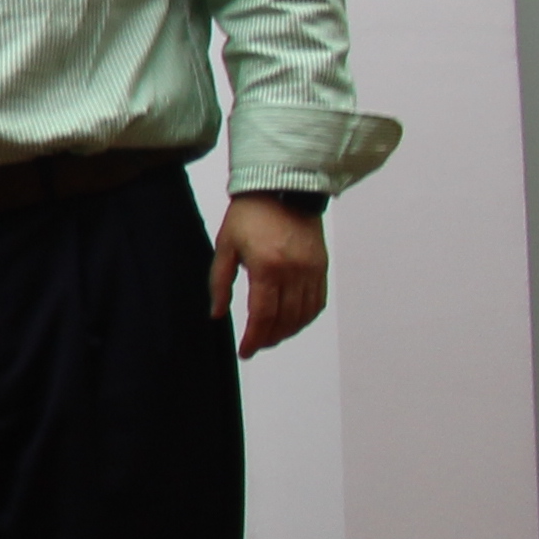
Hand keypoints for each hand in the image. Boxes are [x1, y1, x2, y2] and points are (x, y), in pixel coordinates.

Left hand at [210, 196, 329, 356]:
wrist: (281, 187)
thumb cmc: (249, 215)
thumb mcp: (226, 246)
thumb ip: (220, 282)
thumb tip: (217, 314)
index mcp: (267, 267)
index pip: (262, 315)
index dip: (255, 338)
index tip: (246, 352)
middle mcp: (294, 272)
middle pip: (285, 319)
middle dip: (270, 337)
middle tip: (257, 345)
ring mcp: (311, 269)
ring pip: (304, 314)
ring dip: (288, 330)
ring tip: (272, 336)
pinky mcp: (321, 265)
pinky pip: (318, 301)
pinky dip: (306, 316)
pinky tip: (293, 321)